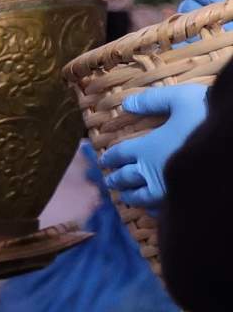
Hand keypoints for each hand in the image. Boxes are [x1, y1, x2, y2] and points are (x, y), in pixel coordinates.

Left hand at [103, 84, 210, 207]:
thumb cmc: (208, 121)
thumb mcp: (181, 100)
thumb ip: (154, 100)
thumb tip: (127, 103)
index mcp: (147, 148)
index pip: (121, 154)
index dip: (111, 157)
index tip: (104, 162)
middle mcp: (151, 172)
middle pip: (126, 179)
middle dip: (116, 180)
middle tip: (110, 182)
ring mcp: (166, 192)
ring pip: (140, 198)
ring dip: (130, 196)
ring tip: (126, 197)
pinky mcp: (182, 203)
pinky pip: (161, 211)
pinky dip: (152, 210)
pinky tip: (153, 210)